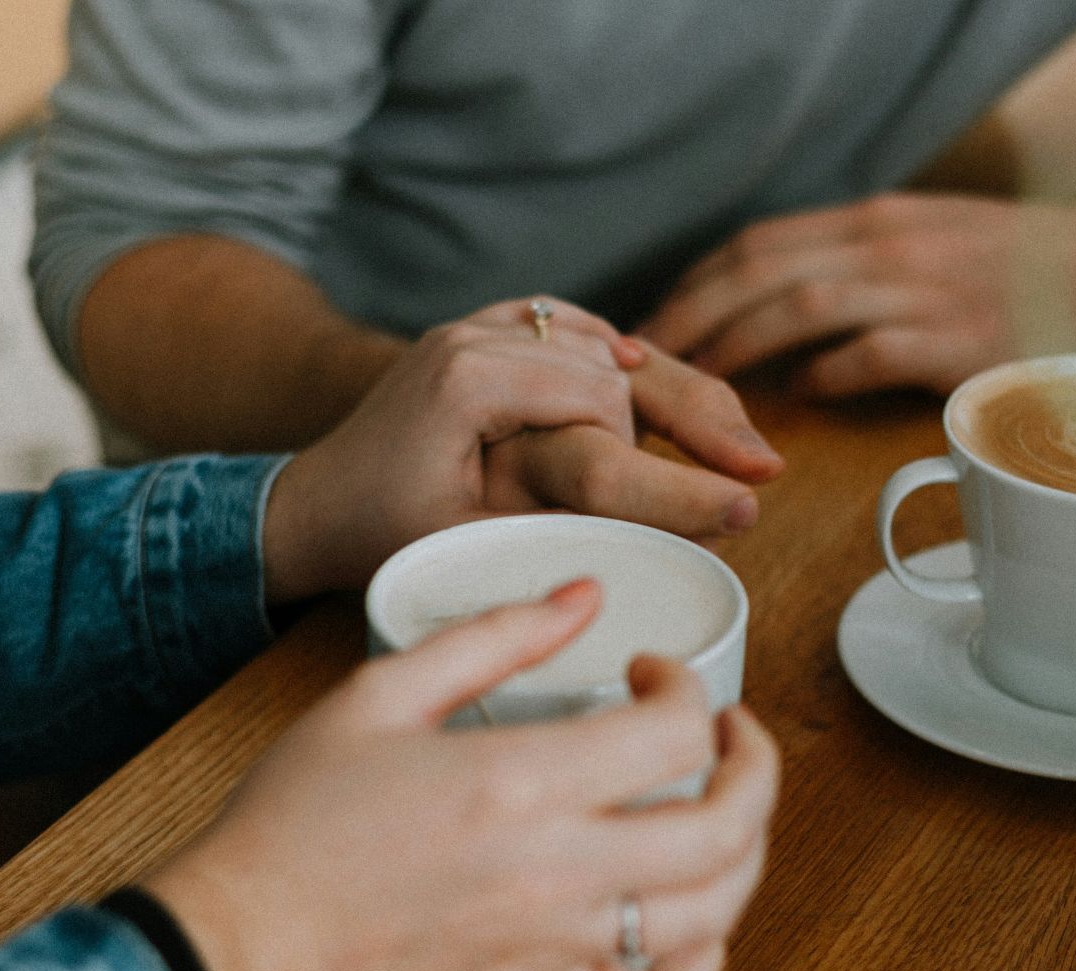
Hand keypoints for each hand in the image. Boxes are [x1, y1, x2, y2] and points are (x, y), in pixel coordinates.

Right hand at [145, 582, 779, 970]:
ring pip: (714, 914)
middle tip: (730, 733)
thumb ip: (492, 637)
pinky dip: (702, 965)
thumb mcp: (379, 694)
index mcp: (520, 782)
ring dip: (748, 853)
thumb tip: (581, 596)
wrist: (242, 943)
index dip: (687, 685)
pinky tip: (693, 922)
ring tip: (726, 811)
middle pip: (727, 827)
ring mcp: (555, 945)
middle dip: (756, 765)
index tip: (651, 671)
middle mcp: (556, 870)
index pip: (675, 731)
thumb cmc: (295, 820)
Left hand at [263, 298, 781, 603]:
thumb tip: (660, 536)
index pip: (601, 403)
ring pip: (602, 344)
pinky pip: (572, 330)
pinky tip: (662, 380)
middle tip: (763, 468)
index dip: (665, 461)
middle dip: (695, 416)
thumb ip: (555, 523)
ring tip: (737, 442)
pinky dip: (619, 356)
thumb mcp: (469, 540)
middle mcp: (476, 333)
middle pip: (615, 363)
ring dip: (667, 389)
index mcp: (470, 376)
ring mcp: (480, 325)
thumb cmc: (380, 532)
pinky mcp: (486, 332)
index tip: (734, 505)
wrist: (312, 502)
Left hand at [639, 193, 1075, 396]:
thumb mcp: (930, 239)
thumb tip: (784, 313)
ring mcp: (924, 290)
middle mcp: (889, 246)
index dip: (698, 283)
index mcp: (876, 223)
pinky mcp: (959, 339)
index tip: (658, 322)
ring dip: (739, 346)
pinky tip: (797, 399)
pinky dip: (823, 375)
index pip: (760, 243)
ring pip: (801, 306)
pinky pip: (868, 354)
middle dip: (693, 316)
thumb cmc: (1023, 266)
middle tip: (647, 363)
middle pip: (761, 270)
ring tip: (700, 386)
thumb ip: (860, 264)